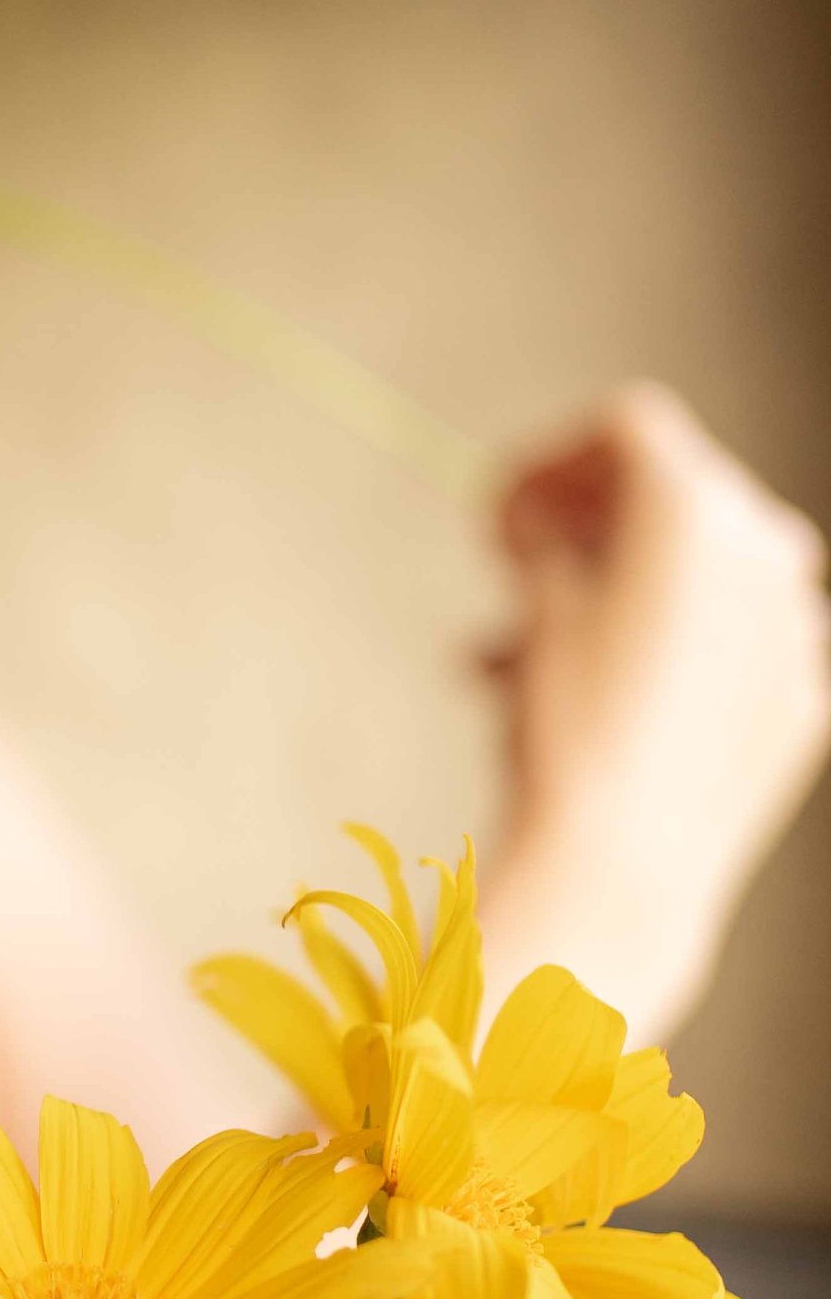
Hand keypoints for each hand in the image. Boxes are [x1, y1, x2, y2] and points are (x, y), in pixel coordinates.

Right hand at [481, 383, 828, 1039]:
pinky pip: (732, 649)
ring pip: (700, 580)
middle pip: (672, 497)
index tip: (499, 517)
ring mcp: (799, 628)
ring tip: (515, 662)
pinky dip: (669, 656)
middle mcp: (769, 549)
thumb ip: (545, 541)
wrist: (623, 869)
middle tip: (510, 574)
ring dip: (614, 599)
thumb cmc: (568, 729)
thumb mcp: (536, 611)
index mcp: (699, 504)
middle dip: (584, 532)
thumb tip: (546, 527)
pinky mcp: (803, 699)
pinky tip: (599, 707)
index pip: (626, 428)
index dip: (549, 460)